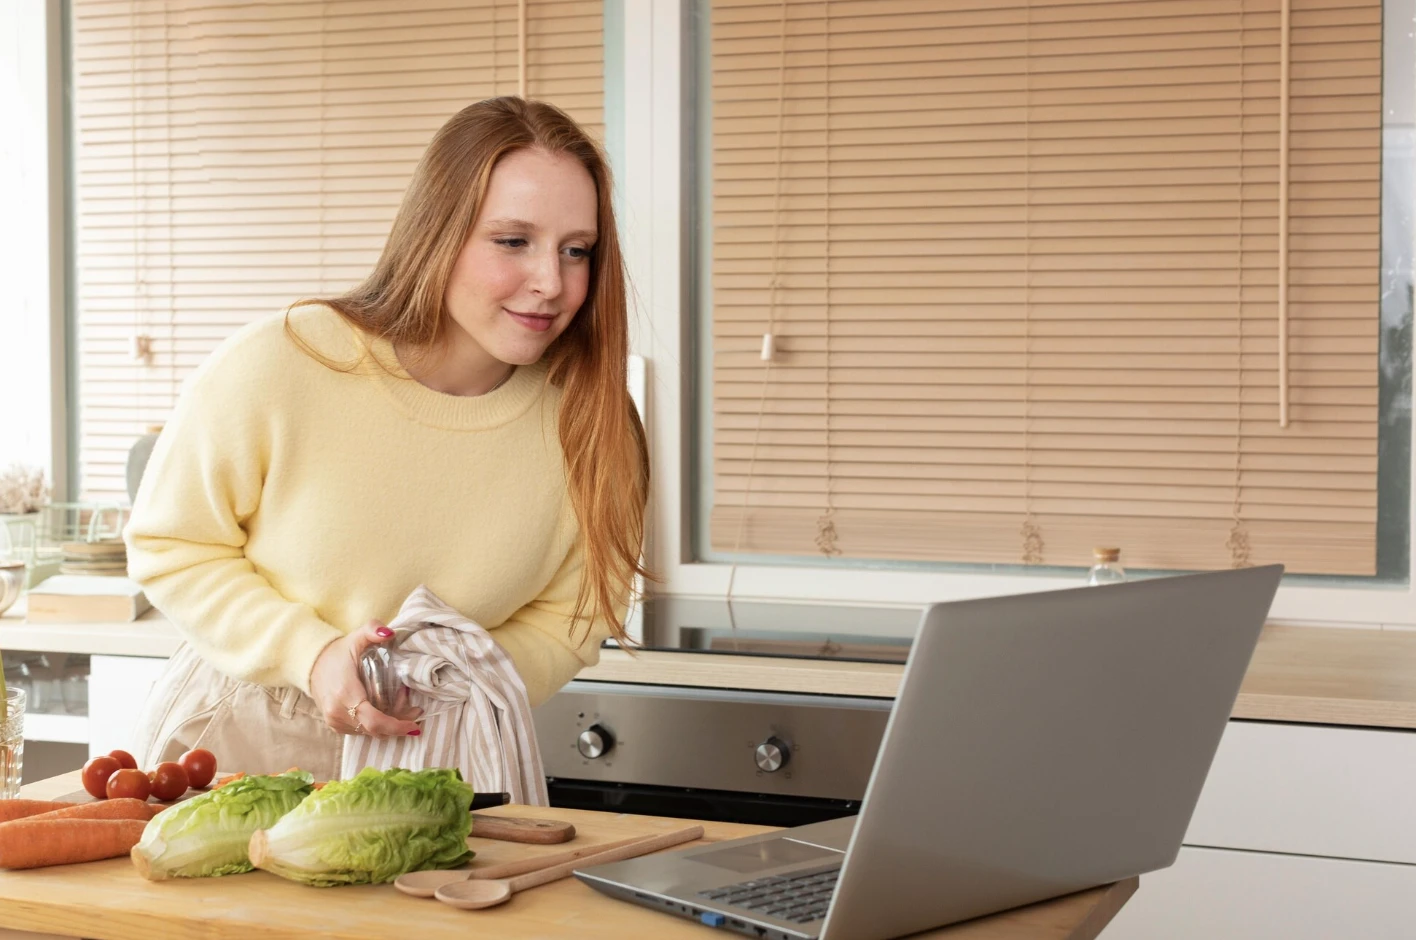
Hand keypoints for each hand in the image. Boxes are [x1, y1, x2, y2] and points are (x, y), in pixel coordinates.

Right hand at [309, 619, 422, 736]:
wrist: (312, 664)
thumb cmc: (338, 652)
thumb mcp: (356, 637)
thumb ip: (373, 630)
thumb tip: (390, 633)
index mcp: (346, 694)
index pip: (374, 721)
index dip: (396, 726)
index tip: (415, 725)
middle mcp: (338, 713)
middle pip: (376, 729)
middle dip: (398, 723)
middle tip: (416, 711)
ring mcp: (335, 721)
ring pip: (369, 732)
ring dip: (388, 723)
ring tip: (402, 704)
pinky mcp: (335, 725)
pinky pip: (361, 730)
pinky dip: (376, 724)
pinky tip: (386, 709)